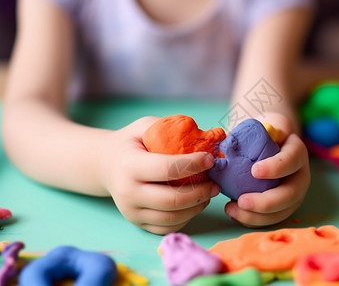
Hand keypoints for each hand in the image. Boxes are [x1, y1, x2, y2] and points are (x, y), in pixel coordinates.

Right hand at [97, 117, 219, 234]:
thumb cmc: (131, 143)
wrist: (105, 165)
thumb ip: (170, 128)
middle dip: (200, 192)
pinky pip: (167, 227)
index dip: (193, 165)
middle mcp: (128, 192)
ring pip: (172, 218)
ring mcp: (131, 211)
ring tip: (209, 193)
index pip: (167, 169)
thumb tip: (207, 135)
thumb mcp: (144, 126)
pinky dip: (186, 218)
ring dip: (197, 207)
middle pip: (172, 200)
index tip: (210, 159)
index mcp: (130, 166)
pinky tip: (195, 204)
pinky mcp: (137, 223)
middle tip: (215, 184)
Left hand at [224, 117, 309, 227]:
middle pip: (291, 193)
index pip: (292, 159)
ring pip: (282, 211)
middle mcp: (301, 174)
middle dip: (266, 202)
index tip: (254, 171)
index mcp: (296, 151)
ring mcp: (295, 193)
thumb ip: (248, 135)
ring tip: (232, 209)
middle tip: (241, 201)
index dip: (276, 167)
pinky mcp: (285, 206)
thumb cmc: (262, 135)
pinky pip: (272, 218)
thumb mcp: (259, 128)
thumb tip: (226, 147)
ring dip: (257, 216)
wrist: (271, 143)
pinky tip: (235, 213)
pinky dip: (253, 220)